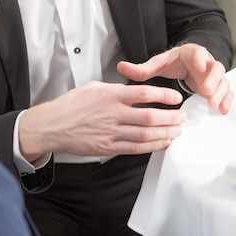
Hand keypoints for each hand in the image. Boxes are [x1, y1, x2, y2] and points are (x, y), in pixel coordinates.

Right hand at [18, 80, 185, 162]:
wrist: (52, 125)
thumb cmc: (72, 104)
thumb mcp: (93, 87)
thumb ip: (115, 87)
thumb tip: (133, 88)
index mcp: (110, 95)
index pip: (144, 94)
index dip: (164, 96)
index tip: (176, 98)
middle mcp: (112, 114)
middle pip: (149, 118)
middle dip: (170, 118)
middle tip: (182, 117)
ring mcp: (110, 132)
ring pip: (145, 136)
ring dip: (166, 134)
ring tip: (178, 131)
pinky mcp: (108, 148)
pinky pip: (135, 149)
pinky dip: (152, 147)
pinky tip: (163, 143)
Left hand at [117, 43, 232, 114]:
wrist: (188, 64)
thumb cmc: (174, 63)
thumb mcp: (158, 64)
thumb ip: (141, 68)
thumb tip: (121, 66)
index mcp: (192, 54)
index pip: (198, 53)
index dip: (199, 59)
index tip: (197, 67)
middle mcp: (206, 63)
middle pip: (215, 68)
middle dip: (212, 79)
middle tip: (206, 90)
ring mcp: (214, 76)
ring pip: (223, 81)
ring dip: (220, 92)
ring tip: (213, 104)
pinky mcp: (218, 87)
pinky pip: (227, 92)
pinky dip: (226, 100)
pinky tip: (222, 110)